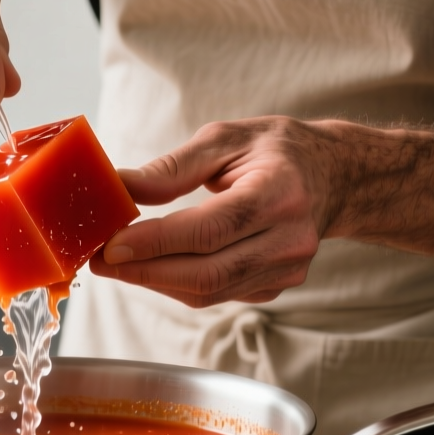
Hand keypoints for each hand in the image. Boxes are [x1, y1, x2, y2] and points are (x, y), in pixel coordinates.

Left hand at [89, 115, 433, 308]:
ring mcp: (288, 269)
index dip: (158, 242)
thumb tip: (117, 188)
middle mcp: (290, 238)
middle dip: (144, 271)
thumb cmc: (276, 151)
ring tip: (115, 264)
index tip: (111, 244)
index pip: (211, 228)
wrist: (335, 177)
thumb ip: (171, 168)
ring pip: (208, 291)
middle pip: (207, 271)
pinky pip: (217, 296)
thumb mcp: (225, 139)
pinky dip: (178, 285)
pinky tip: (152, 268)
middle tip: (99, 260)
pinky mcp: (278, 287)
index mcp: (279, 192)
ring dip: (154, 282)